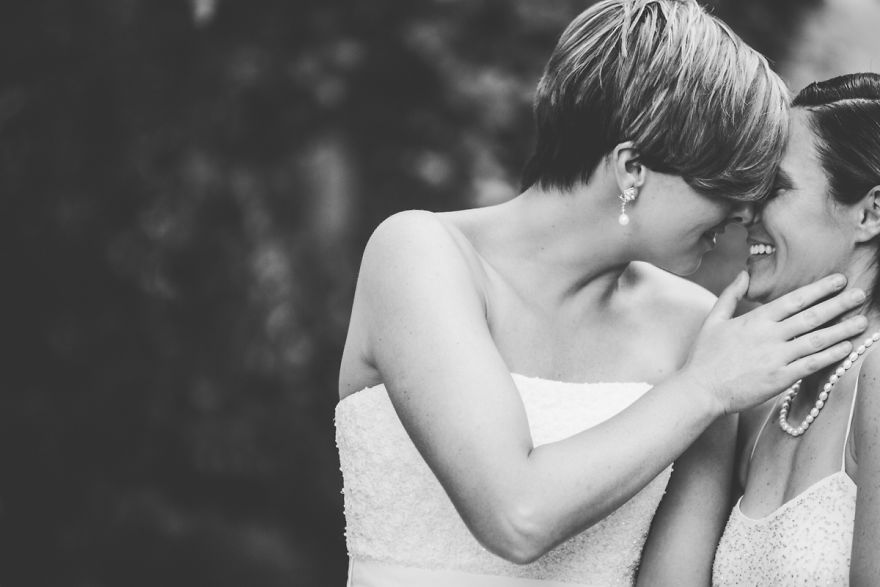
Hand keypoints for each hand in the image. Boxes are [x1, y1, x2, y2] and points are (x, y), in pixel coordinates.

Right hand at [682, 271, 867, 414]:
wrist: (701, 389)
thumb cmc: (705, 357)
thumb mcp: (713, 320)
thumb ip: (730, 295)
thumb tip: (743, 273)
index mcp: (755, 320)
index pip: (794, 299)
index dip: (819, 289)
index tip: (838, 280)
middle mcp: (770, 336)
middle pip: (812, 316)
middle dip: (839, 304)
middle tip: (860, 294)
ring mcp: (777, 358)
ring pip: (817, 339)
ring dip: (842, 329)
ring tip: (862, 320)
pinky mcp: (781, 379)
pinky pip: (812, 364)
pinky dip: (831, 355)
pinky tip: (846, 347)